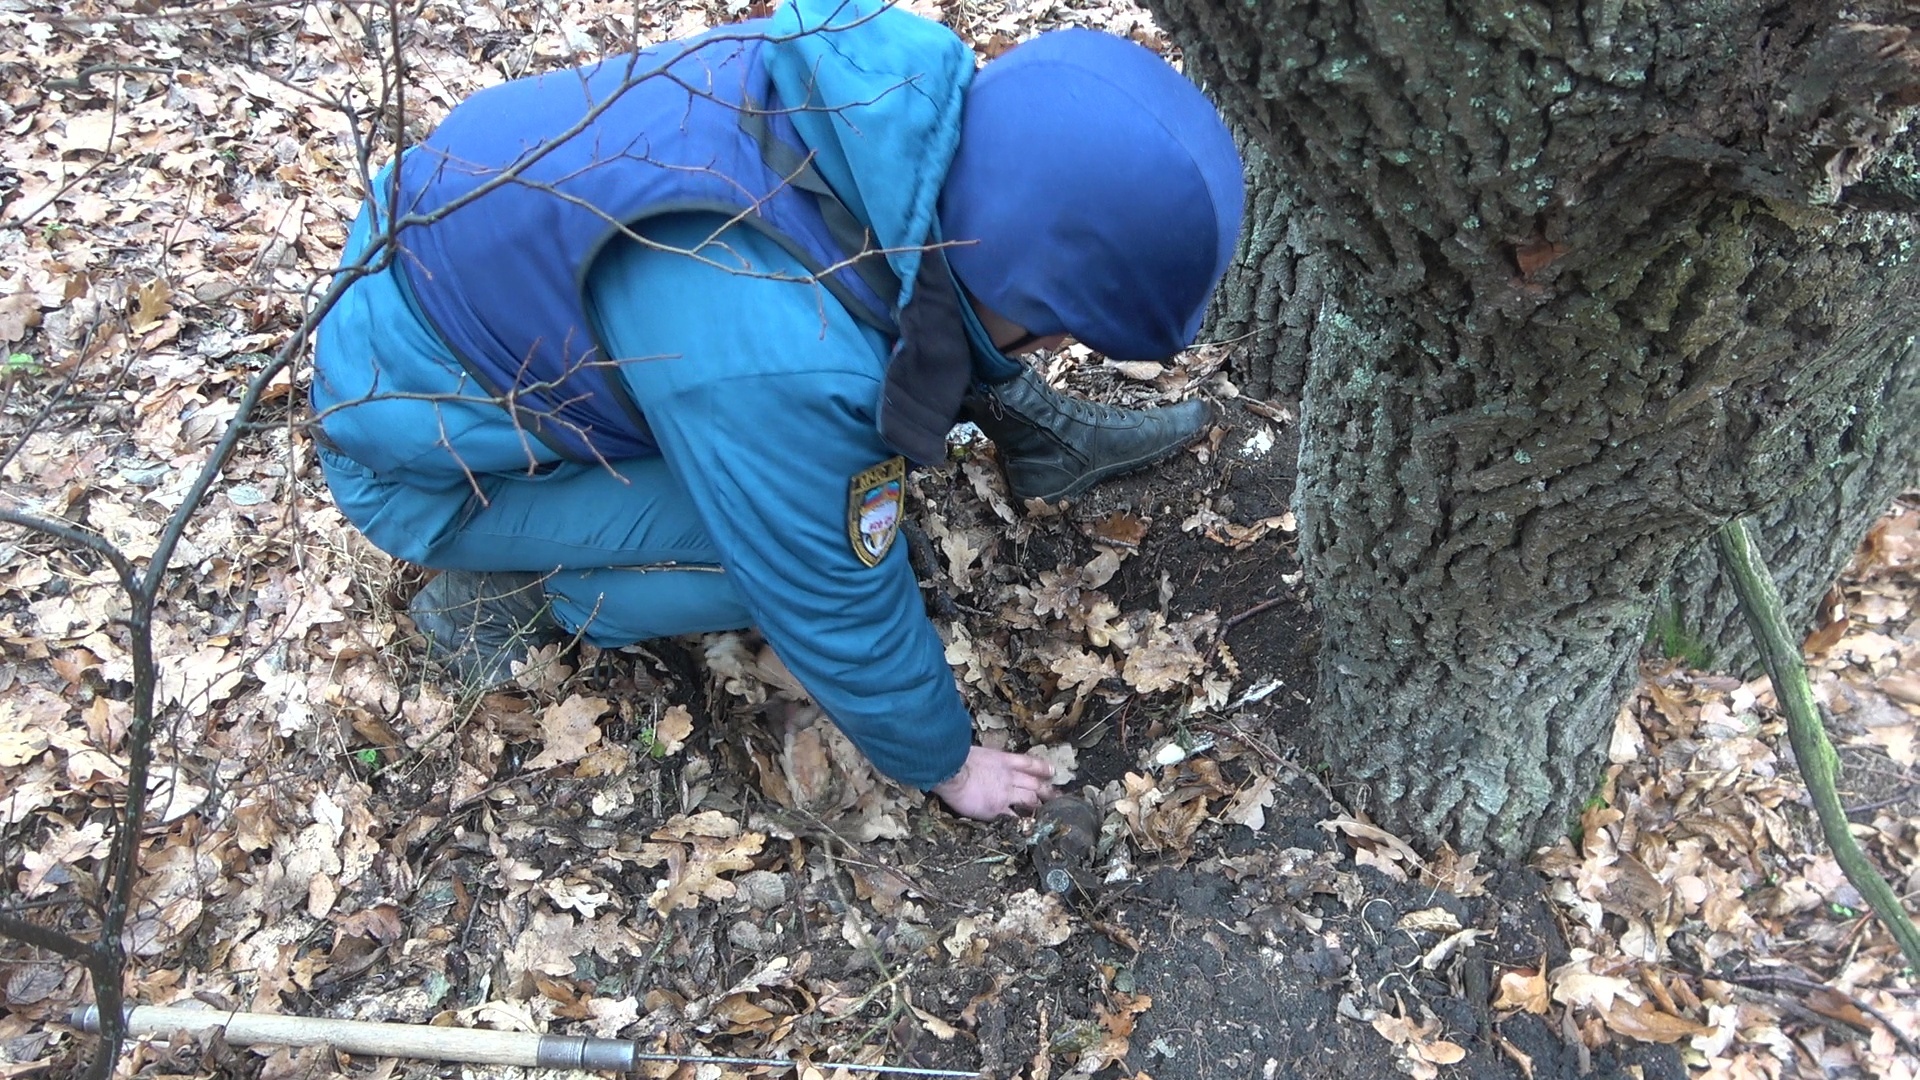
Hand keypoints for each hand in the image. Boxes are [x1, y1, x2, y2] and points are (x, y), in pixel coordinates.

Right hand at [931, 745, 1056, 819]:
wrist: (951, 771)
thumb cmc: (958, 759)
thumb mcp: (979, 752)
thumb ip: (989, 760)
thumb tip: (986, 761)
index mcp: (1004, 760)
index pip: (1030, 763)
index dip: (1043, 768)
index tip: (1052, 772)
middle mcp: (1010, 777)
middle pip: (1035, 784)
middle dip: (1048, 791)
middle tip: (1057, 797)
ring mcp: (1006, 794)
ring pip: (1030, 800)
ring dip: (1039, 806)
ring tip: (1047, 812)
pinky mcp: (998, 809)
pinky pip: (1015, 818)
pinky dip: (1023, 822)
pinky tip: (1029, 827)